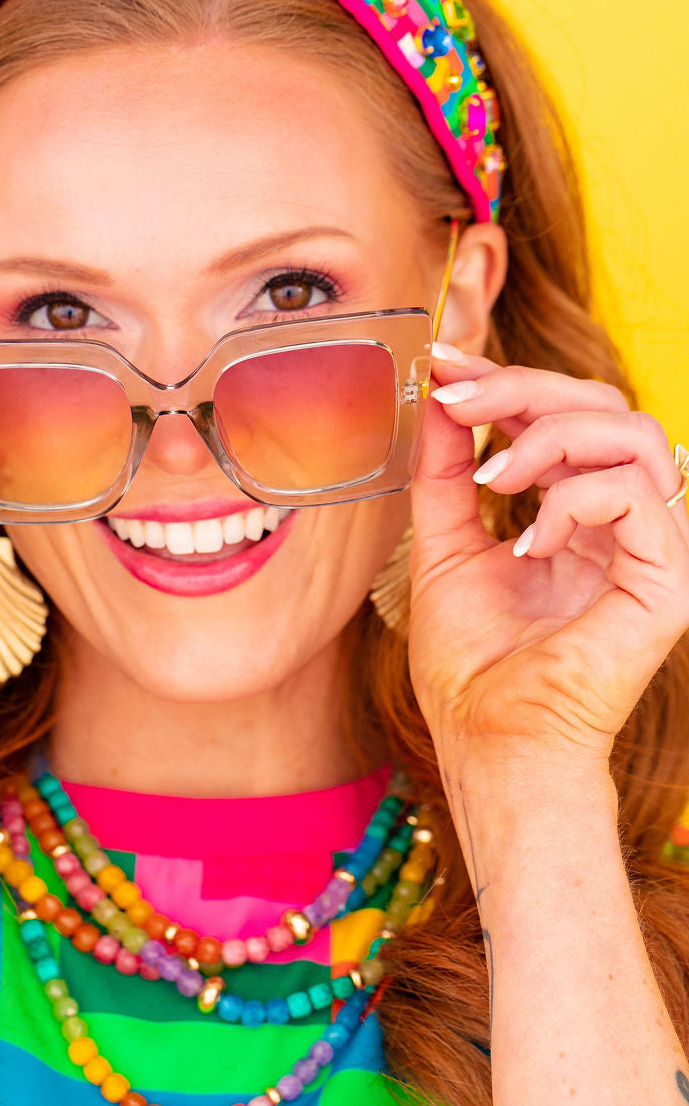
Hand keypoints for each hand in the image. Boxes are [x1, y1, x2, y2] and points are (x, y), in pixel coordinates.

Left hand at [406, 346, 688, 779]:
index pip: (568, 417)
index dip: (510, 379)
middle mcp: (626, 524)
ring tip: (494, 480)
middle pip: (608, 407)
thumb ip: (446, 474)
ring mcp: (654, 549)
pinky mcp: (669, 581)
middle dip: (525, 387)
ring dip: (551, 435)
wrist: (489, 741)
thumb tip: (439, 399)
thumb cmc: (471, 664)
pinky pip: (639, 495)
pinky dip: (573, 501)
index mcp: (581, 514)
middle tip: (459, 399)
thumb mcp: (444, 546)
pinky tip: (527, 543)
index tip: (444, 364)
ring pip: (637, 434)